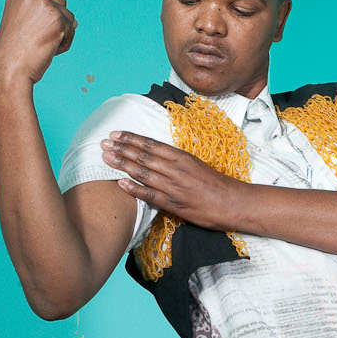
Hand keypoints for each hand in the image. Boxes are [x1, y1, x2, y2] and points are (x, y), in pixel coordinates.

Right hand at [0, 0, 76, 87]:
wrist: (9, 70)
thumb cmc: (14, 53)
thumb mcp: (24, 27)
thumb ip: (45, 17)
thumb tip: (75, 22)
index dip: (44, 20)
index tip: (31, 34)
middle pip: (60, 3)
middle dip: (56, 23)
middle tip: (38, 40)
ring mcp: (46, 6)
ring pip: (68, 17)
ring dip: (61, 34)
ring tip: (42, 46)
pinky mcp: (58, 20)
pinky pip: (72, 31)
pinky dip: (64, 44)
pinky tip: (48, 51)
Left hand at [99, 131, 245, 228]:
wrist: (233, 202)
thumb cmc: (216, 184)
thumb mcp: (196, 165)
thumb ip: (176, 161)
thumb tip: (157, 157)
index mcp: (181, 157)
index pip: (151, 144)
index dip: (131, 138)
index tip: (116, 134)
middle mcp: (175, 169)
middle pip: (143, 155)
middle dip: (121, 148)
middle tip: (103, 143)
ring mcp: (174, 186)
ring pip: (143, 172)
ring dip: (123, 164)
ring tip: (106, 158)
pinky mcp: (174, 203)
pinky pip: (150, 195)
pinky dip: (134, 189)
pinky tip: (120, 183)